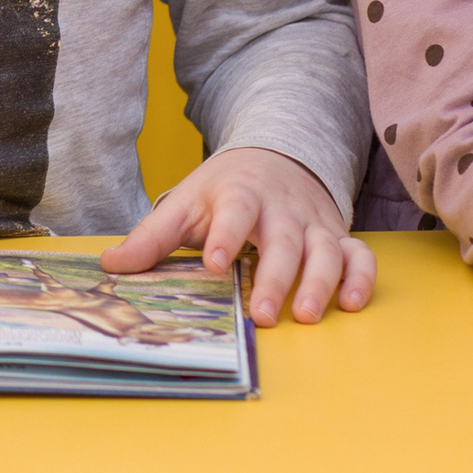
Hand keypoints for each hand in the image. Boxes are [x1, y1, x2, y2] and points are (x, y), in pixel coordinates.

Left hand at [99, 146, 374, 326]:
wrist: (274, 157)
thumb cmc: (223, 190)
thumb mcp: (185, 204)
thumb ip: (152, 237)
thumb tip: (111, 265)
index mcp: (240, 195)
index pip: (234, 211)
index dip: (224, 235)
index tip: (214, 262)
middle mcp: (281, 209)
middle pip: (283, 240)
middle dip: (275, 276)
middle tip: (264, 313)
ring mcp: (314, 222)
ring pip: (325, 249)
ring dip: (320, 281)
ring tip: (308, 315)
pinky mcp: (338, 235)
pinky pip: (358, 254)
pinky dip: (361, 277)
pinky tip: (352, 304)